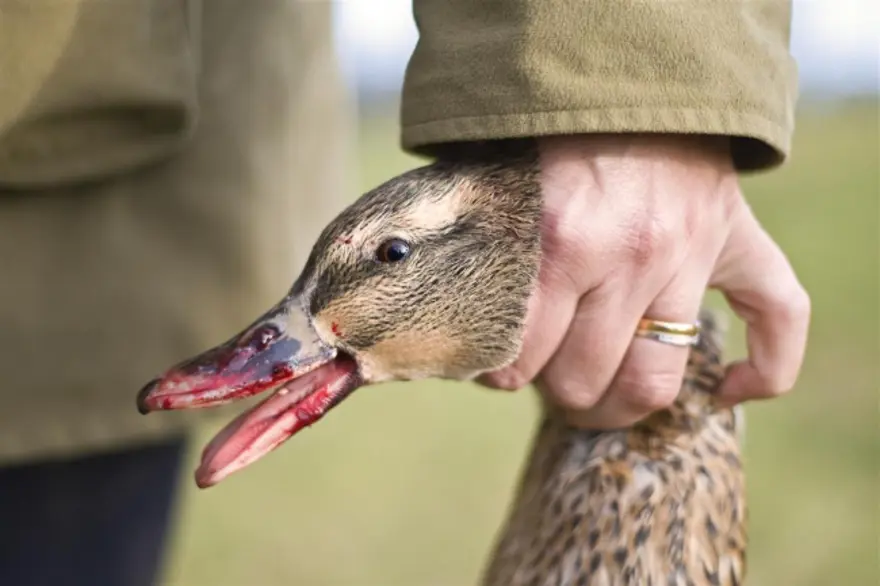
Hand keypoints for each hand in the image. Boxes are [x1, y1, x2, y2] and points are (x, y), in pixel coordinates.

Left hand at [479, 134, 809, 428]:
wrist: (624, 79)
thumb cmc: (551, 139)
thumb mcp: (503, 188)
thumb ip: (486, 251)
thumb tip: (457, 322)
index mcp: (562, 241)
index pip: (526, 356)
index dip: (503, 376)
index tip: (498, 370)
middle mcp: (630, 255)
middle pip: (587, 380)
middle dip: (557, 394)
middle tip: (546, 382)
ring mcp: (690, 255)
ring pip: (654, 380)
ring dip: (620, 404)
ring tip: (599, 395)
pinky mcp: (739, 244)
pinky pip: (779, 322)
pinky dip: (762, 373)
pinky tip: (725, 393)